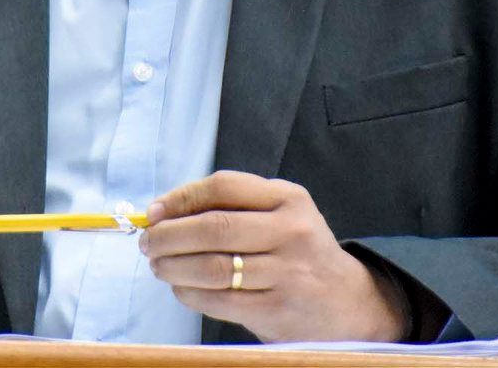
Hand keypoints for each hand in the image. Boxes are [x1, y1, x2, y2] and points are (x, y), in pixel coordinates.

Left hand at [139, 170, 406, 343]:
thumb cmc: (298, 252)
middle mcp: (291, 231)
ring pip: (213, 267)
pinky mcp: (277, 310)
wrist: (349, 302)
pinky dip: (189, 294)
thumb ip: (232, 207)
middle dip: (169, 236)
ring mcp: (287, 273)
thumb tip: (162, 212)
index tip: (154, 212)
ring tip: (158, 266)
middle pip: (214, 228)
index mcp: (288, 198)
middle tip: (148, 243)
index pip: (224, 187)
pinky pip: (220, 300)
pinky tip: (180, 288)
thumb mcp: (280, 215)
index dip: (181, 198)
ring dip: (173, 267)